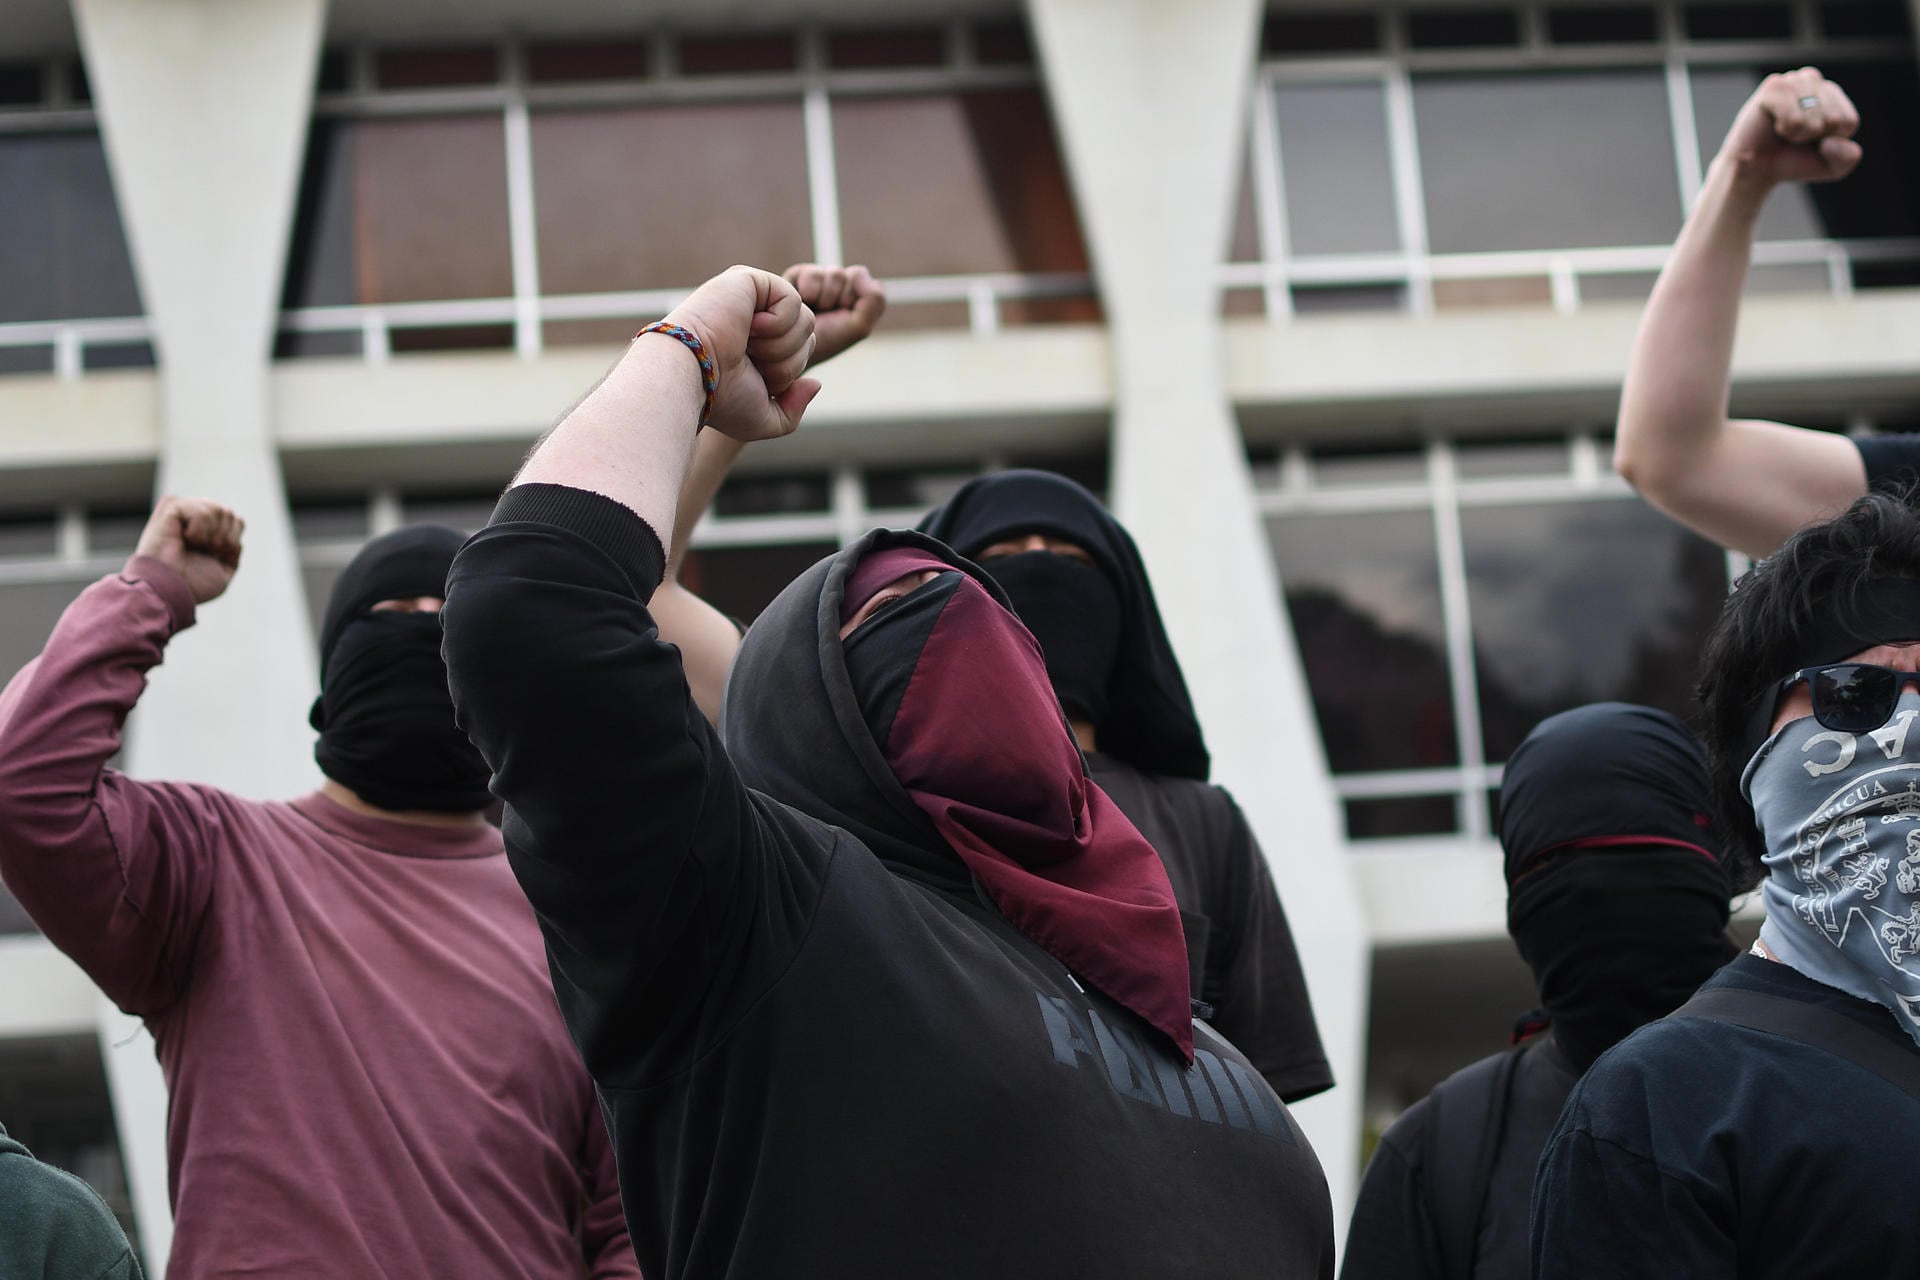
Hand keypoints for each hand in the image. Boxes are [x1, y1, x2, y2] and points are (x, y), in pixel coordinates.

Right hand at [133, 497, 243, 603]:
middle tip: (205, 552)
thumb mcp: (223, 571)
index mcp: (205, 531)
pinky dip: (200, 531)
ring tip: (194, 546)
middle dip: (224, 538)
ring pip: (218, 510)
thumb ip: (234, 547)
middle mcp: (193, 518)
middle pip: (228, 513)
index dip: (232, 540)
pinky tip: (184, 539)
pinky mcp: (171, 507)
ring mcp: (182, 510)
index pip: (236, 521)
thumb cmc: (192, 585)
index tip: (216, 556)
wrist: (171, 590)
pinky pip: (202, 512)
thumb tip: (238, 520)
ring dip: (212, 536)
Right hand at [661, 265, 820, 442]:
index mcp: (756, 345)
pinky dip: (778, 324)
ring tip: (748, 345)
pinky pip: (793, 300)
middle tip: (752, 362)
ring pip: (806, 319)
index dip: (788, 373)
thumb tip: (814, 383)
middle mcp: (753, 318)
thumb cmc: (719, 398)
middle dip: (788, 361)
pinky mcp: (749, 279)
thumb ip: (792, 410)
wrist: (692, 375)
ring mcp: (751, 297)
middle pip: (808, 335)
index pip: (800, 352)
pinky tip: (749, 327)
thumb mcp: (761, 419)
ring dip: (782, 345)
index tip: (754, 377)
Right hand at [783, 263, 886, 364]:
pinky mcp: (798, 275)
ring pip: (831, 273)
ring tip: (814, 311)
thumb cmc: (826, 341)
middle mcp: (838, 284)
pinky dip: (808, 291)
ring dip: (823, 296)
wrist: (790, 350)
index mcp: (855, 294)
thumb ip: (875, 300)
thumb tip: (862, 274)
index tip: (842, 315)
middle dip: (838, 297)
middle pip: (847, 274)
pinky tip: (801, 304)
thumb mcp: (859, 327)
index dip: (852, 297)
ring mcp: (818, 278)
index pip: (861, 278)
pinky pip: (810, 273)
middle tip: (827, 314)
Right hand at [1718, 67, 1861, 186]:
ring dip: (1798, 134)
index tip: (1809, 141)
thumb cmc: (1792, 160)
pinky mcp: (1773, 86)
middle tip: (1794, 137)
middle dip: (1814, 137)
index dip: (1828, 141)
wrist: (1755, 169)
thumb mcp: (1832, 166)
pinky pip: (1795, 118)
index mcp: (1831, 93)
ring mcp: (1792, 80)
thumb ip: (1848, 157)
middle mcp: (1812, 79)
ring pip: (1815, 118)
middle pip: (1834, 119)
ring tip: (1784, 131)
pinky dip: (1786, 130)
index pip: (1848, 122)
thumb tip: (1829, 142)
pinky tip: (1774, 126)